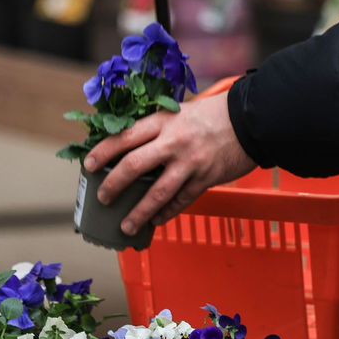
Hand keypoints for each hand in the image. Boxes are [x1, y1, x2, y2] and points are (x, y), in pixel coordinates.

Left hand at [83, 94, 255, 234]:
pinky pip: (181, 200)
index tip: (89, 165)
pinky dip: (167, 213)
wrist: (250, 119)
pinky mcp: (206, 179)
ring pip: (158, 192)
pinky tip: (156, 221)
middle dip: (113, 185)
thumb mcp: (178, 112)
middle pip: (134, 165)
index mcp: (162, 122)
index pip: (124, 137)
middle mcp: (173, 142)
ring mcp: (190, 163)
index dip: (103, 152)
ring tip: (125, 226)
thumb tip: (125, 147)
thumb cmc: (210, 114)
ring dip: (139, 212)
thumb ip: (154, 128)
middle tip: (102, 198)